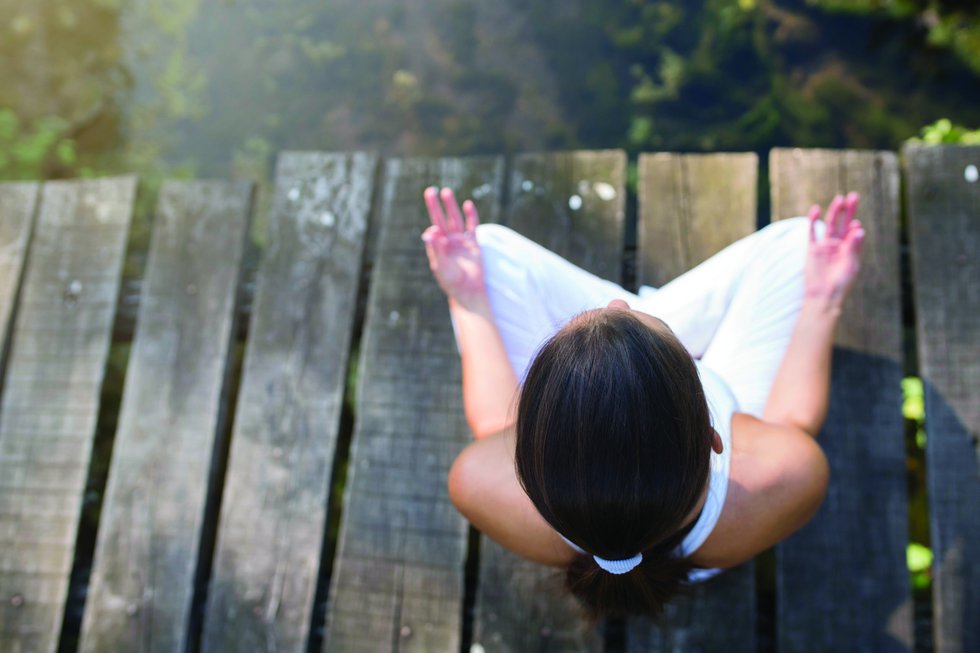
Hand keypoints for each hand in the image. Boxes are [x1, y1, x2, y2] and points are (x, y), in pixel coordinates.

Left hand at [422, 187, 486, 306]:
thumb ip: (436, 247)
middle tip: (431, 190)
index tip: (435, 227)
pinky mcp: (474, 244)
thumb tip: (430, 229)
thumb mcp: (441, 265)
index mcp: (438, 247)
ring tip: (446, 191)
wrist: (469, 291)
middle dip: (436, 206)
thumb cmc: (452, 281)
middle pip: (441, 219)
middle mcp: (448, 242)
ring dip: (451, 206)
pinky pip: (472, 226)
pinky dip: (471, 215)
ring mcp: (461, 242)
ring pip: (455, 219)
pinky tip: (467, 204)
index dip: (432, 224)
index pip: (433, 229)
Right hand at [804, 192, 864, 310]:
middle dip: (849, 211)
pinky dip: (813, 221)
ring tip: (840, 199)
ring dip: (835, 212)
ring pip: (830, 225)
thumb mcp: (851, 265)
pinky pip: (812, 232)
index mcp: (850, 251)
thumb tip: (858, 227)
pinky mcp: (812, 250)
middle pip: (843, 224)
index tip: (854, 225)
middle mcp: (838, 247)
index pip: (855, 233)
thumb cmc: (840, 284)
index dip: (855, 226)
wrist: (823, 297)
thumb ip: (854, 246)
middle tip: (854, 196)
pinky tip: (816, 209)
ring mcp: (825, 247)